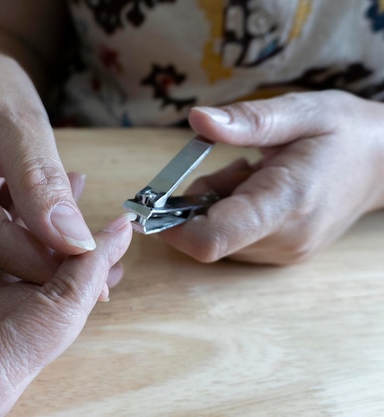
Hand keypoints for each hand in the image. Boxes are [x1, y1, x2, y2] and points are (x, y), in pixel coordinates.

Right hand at [0, 51, 94, 283]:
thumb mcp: (25, 125)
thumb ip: (44, 183)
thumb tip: (74, 243)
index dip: (38, 259)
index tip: (92, 274)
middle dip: (41, 253)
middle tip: (97, 251)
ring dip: (33, 242)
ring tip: (73, 212)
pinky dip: (19, 234)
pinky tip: (47, 216)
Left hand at [162, 90, 383, 263]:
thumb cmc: (345, 132)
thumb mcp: (301, 112)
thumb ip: (247, 121)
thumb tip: (197, 119)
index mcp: (285, 203)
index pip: (211, 238)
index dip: (170, 227)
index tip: (149, 203)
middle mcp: (283, 240)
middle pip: (206, 237)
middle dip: (197, 203)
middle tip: (233, 168)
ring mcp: (284, 252)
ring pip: (217, 239)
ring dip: (215, 206)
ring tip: (253, 175)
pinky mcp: (283, 254)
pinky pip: (234, 241)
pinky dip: (230, 214)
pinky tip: (258, 190)